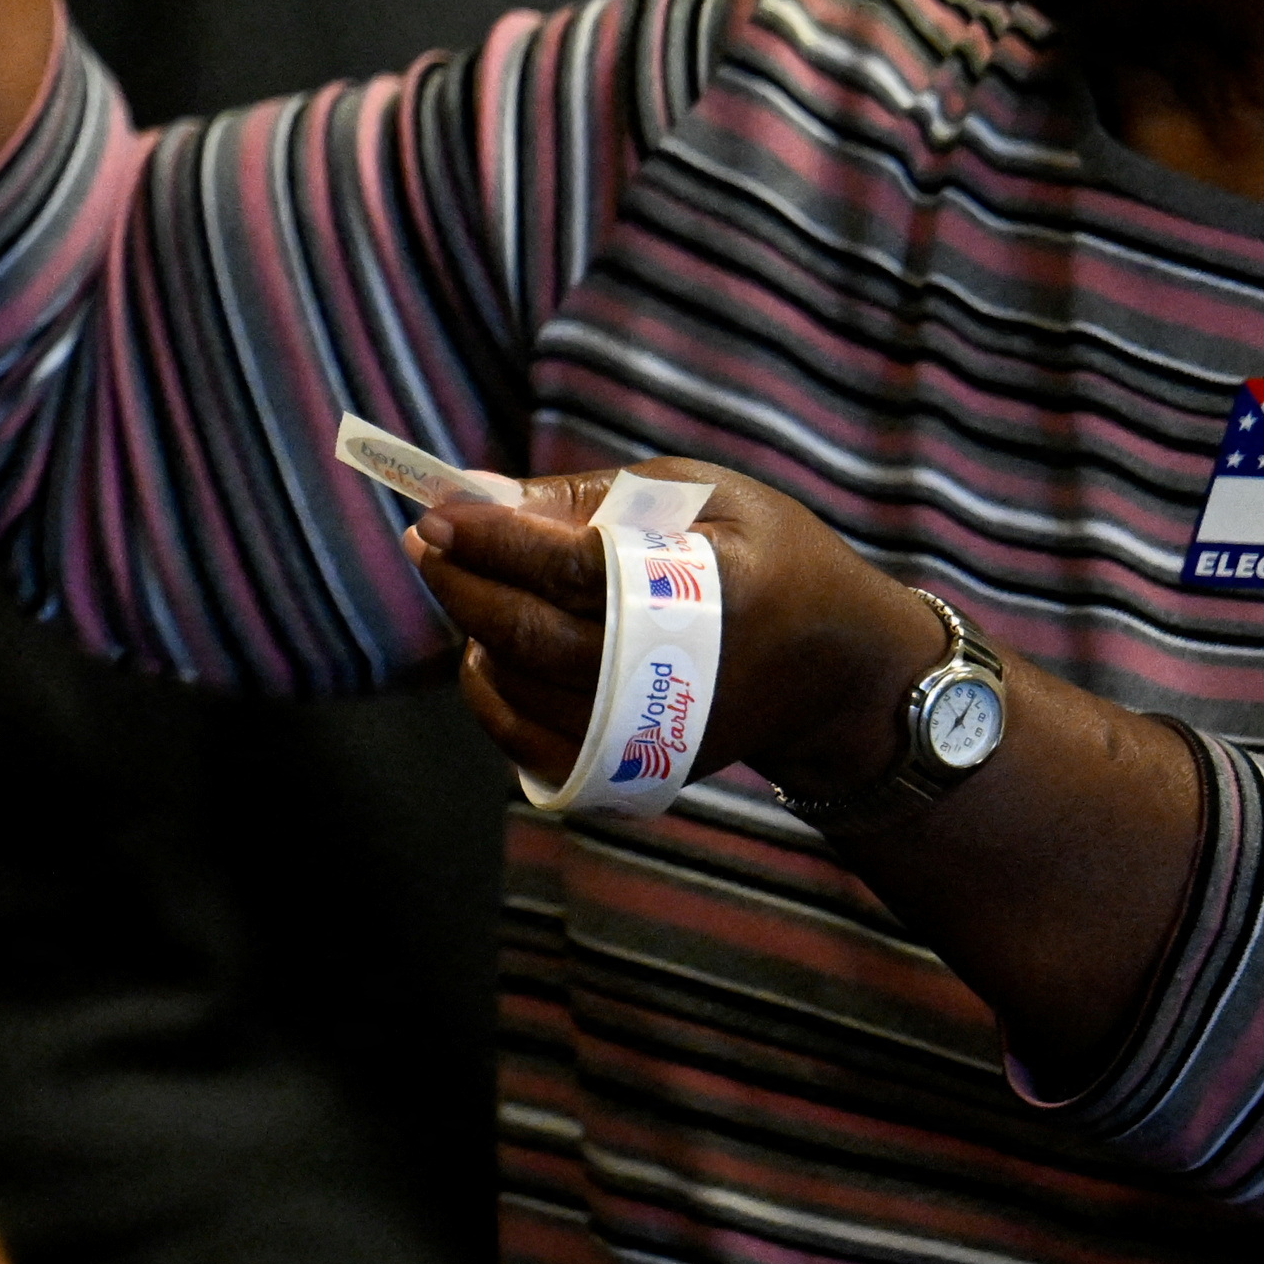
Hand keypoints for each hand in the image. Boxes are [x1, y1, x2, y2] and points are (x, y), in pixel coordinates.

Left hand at [407, 457, 952, 800]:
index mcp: (711, 590)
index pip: (575, 569)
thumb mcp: (707, 496)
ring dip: (474, 632)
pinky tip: (485, 649)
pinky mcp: (640, 767)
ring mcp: (657, 733)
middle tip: (425, 541)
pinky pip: (533, 745)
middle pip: (536, 637)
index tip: (435, 511)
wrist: (838, 676)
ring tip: (462, 580)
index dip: (495, 540)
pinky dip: (492, 697)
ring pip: (526, 691)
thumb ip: (591, 496)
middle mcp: (681, 675)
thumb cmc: (766, 560)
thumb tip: (479, 495)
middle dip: (463, 584)